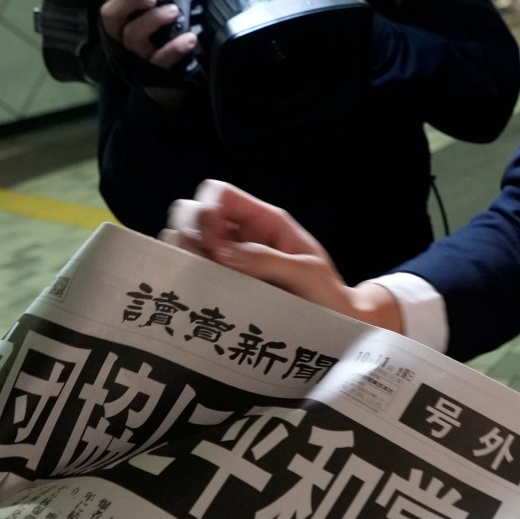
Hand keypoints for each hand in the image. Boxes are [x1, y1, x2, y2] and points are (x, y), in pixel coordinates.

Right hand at [99, 0, 199, 70]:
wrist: (166, 86)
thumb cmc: (159, 46)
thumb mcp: (153, 22)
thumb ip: (152, 3)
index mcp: (119, 23)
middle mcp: (120, 39)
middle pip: (110, 15)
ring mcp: (135, 56)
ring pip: (133, 36)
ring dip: (153, 19)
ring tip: (174, 11)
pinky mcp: (152, 73)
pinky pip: (159, 59)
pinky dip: (174, 48)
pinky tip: (189, 39)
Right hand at [161, 180, 404, 331]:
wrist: (335, 324)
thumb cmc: (328, 293)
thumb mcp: (307, 272)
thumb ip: (268, 260)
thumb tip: (223, 254)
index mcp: (263, 221)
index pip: (219, 194)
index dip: (207, 212)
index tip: (215, 245)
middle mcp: (240, 236)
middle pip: (192, 214)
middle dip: (189, 234)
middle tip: (204, 265)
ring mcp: (228, 260)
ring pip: (185, 243)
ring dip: (184, 258)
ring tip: (199, 282)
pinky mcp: (223, 284)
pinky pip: (192, 272)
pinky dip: (185, 278)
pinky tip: (196, 294)